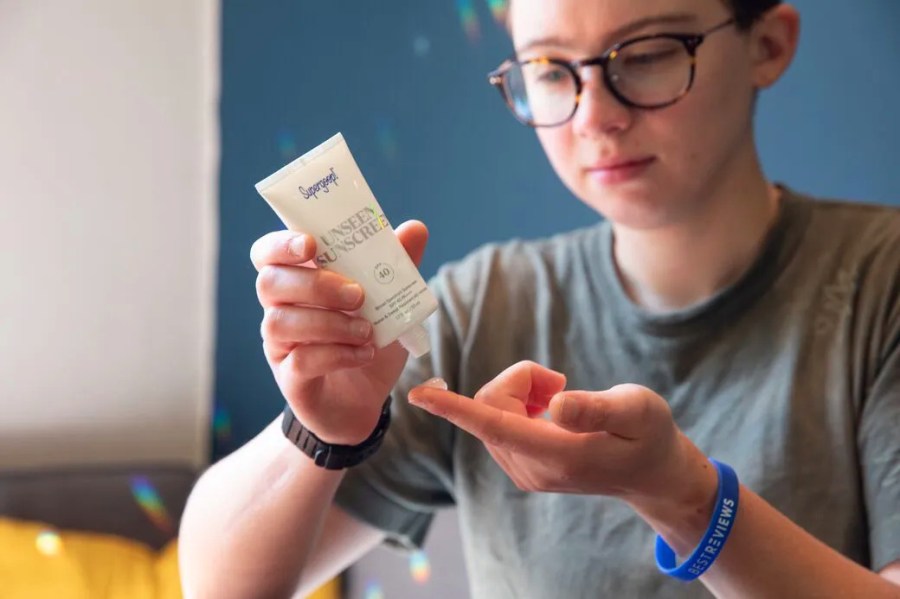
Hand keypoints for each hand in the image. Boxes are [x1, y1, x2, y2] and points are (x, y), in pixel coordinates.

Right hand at [251, 220, 428, 444]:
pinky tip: (364, 354)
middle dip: (316, 284)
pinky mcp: (292, 379)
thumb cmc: (366, 340)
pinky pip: (301, 361)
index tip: (310, 244)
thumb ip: (397, 264)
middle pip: (270, 283)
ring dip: (330, 322)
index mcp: (298, 281)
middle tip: (358, 295)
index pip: (268, 253)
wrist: (366, 400)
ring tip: (367, 331)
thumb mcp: (389, 301)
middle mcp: (280, 310)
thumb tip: (415, 227)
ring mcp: (281, 346)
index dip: (280, 244)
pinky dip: (337, 354)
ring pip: (280, 322)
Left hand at [408, 361, 715, 512]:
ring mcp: (522, 471)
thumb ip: (598, 408)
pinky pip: (497, 420)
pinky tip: (553, 413)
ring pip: (492, 409)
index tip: (419, 395)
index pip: (495, 425)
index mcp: (559, 455)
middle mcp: (531, 469)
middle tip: (561, 383)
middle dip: (521, 380)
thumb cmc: (649, 435)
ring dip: (523, 392)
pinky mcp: (519, 466)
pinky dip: (521, 404)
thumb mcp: (639, 411)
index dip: (456, 407)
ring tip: (564, 400)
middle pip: (492, 403)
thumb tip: (555, 404)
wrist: (650, 473)